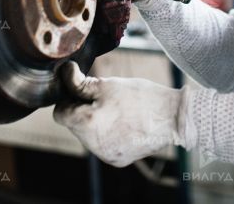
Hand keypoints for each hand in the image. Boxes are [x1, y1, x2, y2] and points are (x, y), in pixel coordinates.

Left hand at [53, 62, 187, 166]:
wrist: (173, 118)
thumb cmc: (141, 97)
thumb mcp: (109, 84)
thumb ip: (81, 82)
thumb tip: (65, 73)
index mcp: (87, 124)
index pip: (61, 114)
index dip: (69, 99)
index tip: (83, 91)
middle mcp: (92, 145)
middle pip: (75, 125)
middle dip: (84, 111)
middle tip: (105, 98)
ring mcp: (105, 155)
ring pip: (88, 136)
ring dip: (96, 123)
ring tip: (119, 111)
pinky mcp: (117, 160)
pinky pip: (103, 145)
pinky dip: (108, 134)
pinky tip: (125, 124)